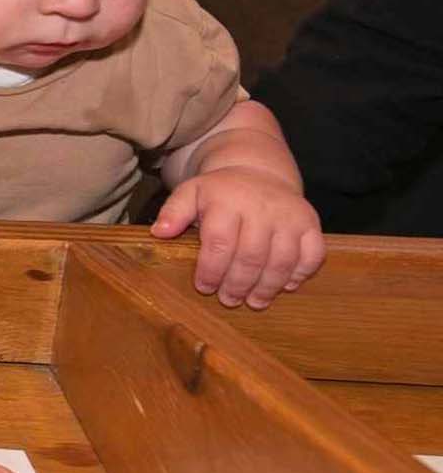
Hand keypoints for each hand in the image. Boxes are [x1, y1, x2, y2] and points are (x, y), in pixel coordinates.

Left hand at [152, 166, 325, 308]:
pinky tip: (284, 286)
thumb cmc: (220, 191)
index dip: (211, 270)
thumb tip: (159, 233)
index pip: (219, 242)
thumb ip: (173, 211)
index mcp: (228, 201)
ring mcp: (290, 216)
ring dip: (268, 286)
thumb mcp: (190, 192)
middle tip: (228, 300)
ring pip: (282, 260)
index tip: (204, 287)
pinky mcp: (311, 223)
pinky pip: (312, 254)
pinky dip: (300, 274)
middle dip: (238, 284)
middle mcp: (262, 208)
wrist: (259, 171)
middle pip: (251, 256)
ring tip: (253, 301)